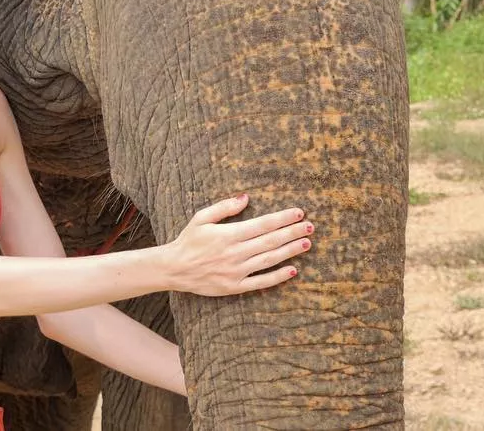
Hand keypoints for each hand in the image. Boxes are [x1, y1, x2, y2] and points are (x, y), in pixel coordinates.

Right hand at [164, 194, 311, 296]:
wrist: (173, 268)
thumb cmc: (188, 240)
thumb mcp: (202, 218)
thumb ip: (225, 208)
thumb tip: (246, 197)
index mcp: (229, 234)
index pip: (262, 224)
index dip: (282, 218)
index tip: (299, 213)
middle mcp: (235, 253)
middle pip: (270, 241)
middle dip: (292, 232)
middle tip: (310, 226)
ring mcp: (236, 271)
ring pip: (269, 260)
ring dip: (289, 251)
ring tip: (306, 243)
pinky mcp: (234, 287)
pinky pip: (260, 282)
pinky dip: (277, 277)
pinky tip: (292, 270)